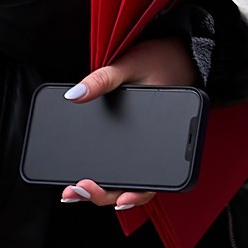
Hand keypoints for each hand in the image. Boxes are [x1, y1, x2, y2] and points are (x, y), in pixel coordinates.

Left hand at [57, 37, 197, 210]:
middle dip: (102, 195)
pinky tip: (80, 176)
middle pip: (132, 188)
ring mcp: (141, 148)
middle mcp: (152, 148)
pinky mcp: (131, 141)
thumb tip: (73, 95)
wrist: (175, 52)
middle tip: (76, 190)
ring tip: (71, 191)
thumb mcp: (130, 66)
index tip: (113, 196)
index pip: (149, 179)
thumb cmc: (160, 60)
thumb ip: (103, 79)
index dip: (131, 195)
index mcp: (161, 136)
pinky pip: (120, 167)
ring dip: (99, 191)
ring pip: (124, 182)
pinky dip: (102, 176)